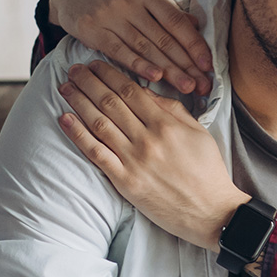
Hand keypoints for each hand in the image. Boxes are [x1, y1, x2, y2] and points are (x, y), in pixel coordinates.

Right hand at [48, 0, 213, 93]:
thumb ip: (165, 5)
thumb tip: (195, 24)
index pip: (175, 20)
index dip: (193, 44)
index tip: (208, 64)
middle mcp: (128, 0)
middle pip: (162, 38)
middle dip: (186, 64)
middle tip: (203, 85)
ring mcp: (109, 16)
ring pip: (144, 48)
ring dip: (169, 70)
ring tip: (187, 87)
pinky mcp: (92, 31)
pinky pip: (120, 52)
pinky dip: (139, 66)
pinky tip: (156, 77)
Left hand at [58, 60, 249, 249]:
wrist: (211, 212)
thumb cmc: (207, 171)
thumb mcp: (198, 132)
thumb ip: (172, 109)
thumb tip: (146, 91)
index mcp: (166, 124)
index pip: (131, 90)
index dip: (109, 74)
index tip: (96, 64)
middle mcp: (147, 139)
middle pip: (110, 102)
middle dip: (89, 82)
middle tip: (73, 69)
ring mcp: (134, 161)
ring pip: (99, 123)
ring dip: (79, 102)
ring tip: (65, 88)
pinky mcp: (125, 182)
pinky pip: (96, 153)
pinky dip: (78, 134)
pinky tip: (65, 119)